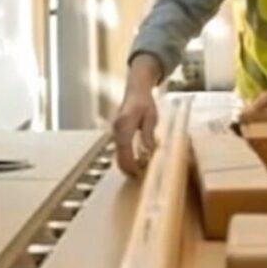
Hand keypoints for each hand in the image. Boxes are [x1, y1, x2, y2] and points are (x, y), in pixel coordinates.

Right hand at [113, 54, 161, 176]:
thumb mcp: (151, 117)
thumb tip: (148, 151)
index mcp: (125, 125)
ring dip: (126, 163)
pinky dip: (124, 157)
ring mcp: (114, 131)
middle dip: (127, 168)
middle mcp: (116, 129)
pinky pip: (118, 148)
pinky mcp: (116, 132)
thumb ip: (148, 134)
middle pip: (118, 155)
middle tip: (138, 177)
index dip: (130, 164)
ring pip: (117, 153)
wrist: (136, 90)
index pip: (125, 149)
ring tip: (139, 171)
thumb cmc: (145, 102)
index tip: (138, 174)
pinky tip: (135, 161)